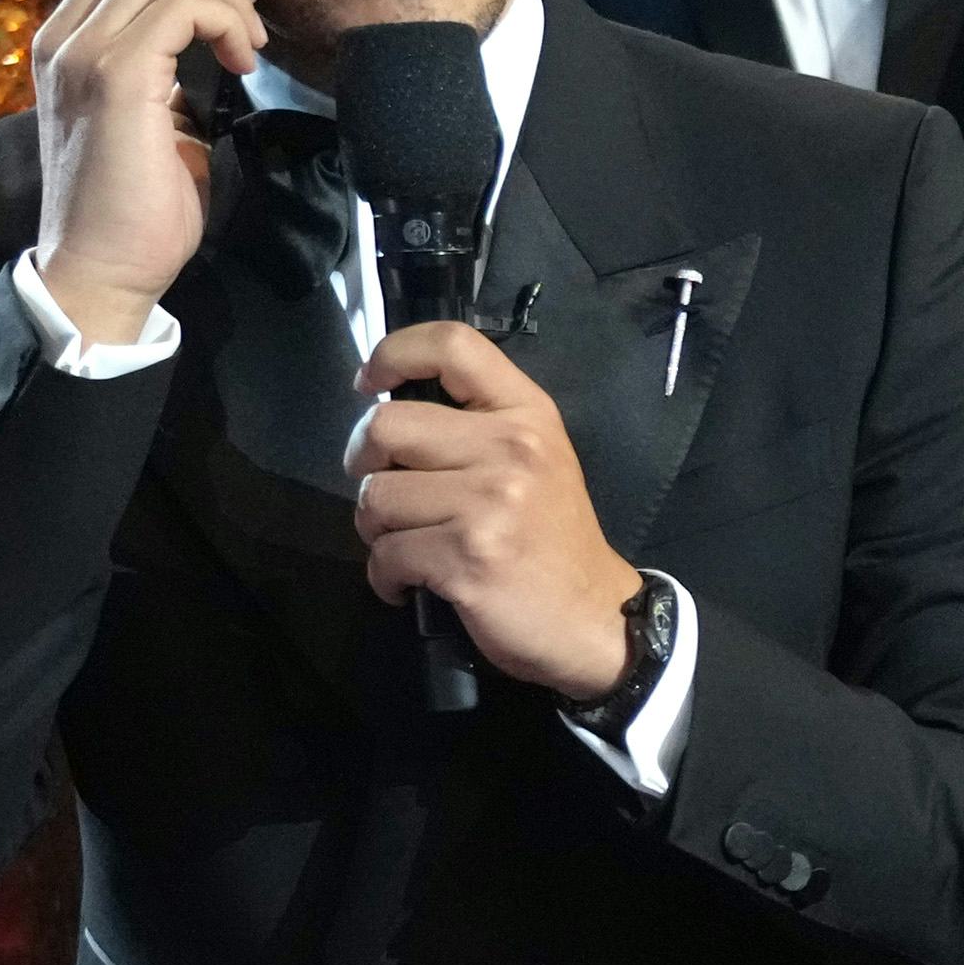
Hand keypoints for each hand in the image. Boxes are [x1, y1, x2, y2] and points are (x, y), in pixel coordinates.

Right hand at [30, 0, 268, 342]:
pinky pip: (178, 4)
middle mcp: (64, 32)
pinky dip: (224, 18)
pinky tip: (241, 57)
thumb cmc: (137, 205)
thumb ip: (165, 61)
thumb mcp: (156, 115)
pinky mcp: (113, 76)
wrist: (101, 269)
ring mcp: (81, 50)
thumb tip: (202, 28)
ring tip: (248, 41)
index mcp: (71, 37)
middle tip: (249, 14)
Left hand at [345, 320, 640, 696]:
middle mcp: (511, 448)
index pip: (452, 345)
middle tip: (388, 495)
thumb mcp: (537, 462)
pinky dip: (387, 578)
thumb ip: (478, 429)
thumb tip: (388, 420)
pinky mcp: (467, 557)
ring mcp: (490, 503)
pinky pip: (385, 555)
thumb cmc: (554, 542)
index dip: (394, 353)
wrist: (598, 620)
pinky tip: (415, 585)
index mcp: (527, 415)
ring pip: (375, 498)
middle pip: (385, 427)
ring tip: (412, 548)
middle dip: (366, 467)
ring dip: (378, 531)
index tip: (370, 384)